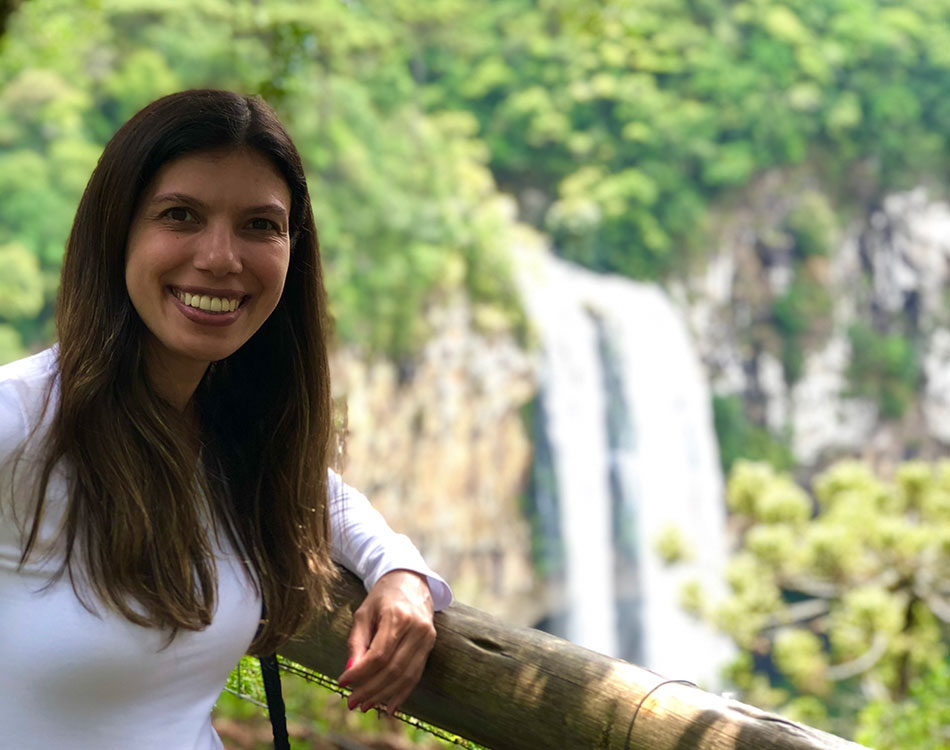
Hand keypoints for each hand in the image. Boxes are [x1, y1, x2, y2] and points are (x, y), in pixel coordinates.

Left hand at [337, 569, 436, 714]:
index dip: (360, 673)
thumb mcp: (363, 613)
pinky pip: (416, 675)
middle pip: (393, 669)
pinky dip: (402, 693)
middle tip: (351, 702)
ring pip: (406, 676)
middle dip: (370, 690)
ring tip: (365, 706)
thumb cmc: (383, 597)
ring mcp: (427, 638)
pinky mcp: (430, 646)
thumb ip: (357, 642)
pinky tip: (389, 706)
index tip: (342, 683)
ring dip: (384, 695)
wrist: (411, 582)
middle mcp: (417, 628)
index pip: (379, 655)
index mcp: (398, 616)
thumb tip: (350, 672)